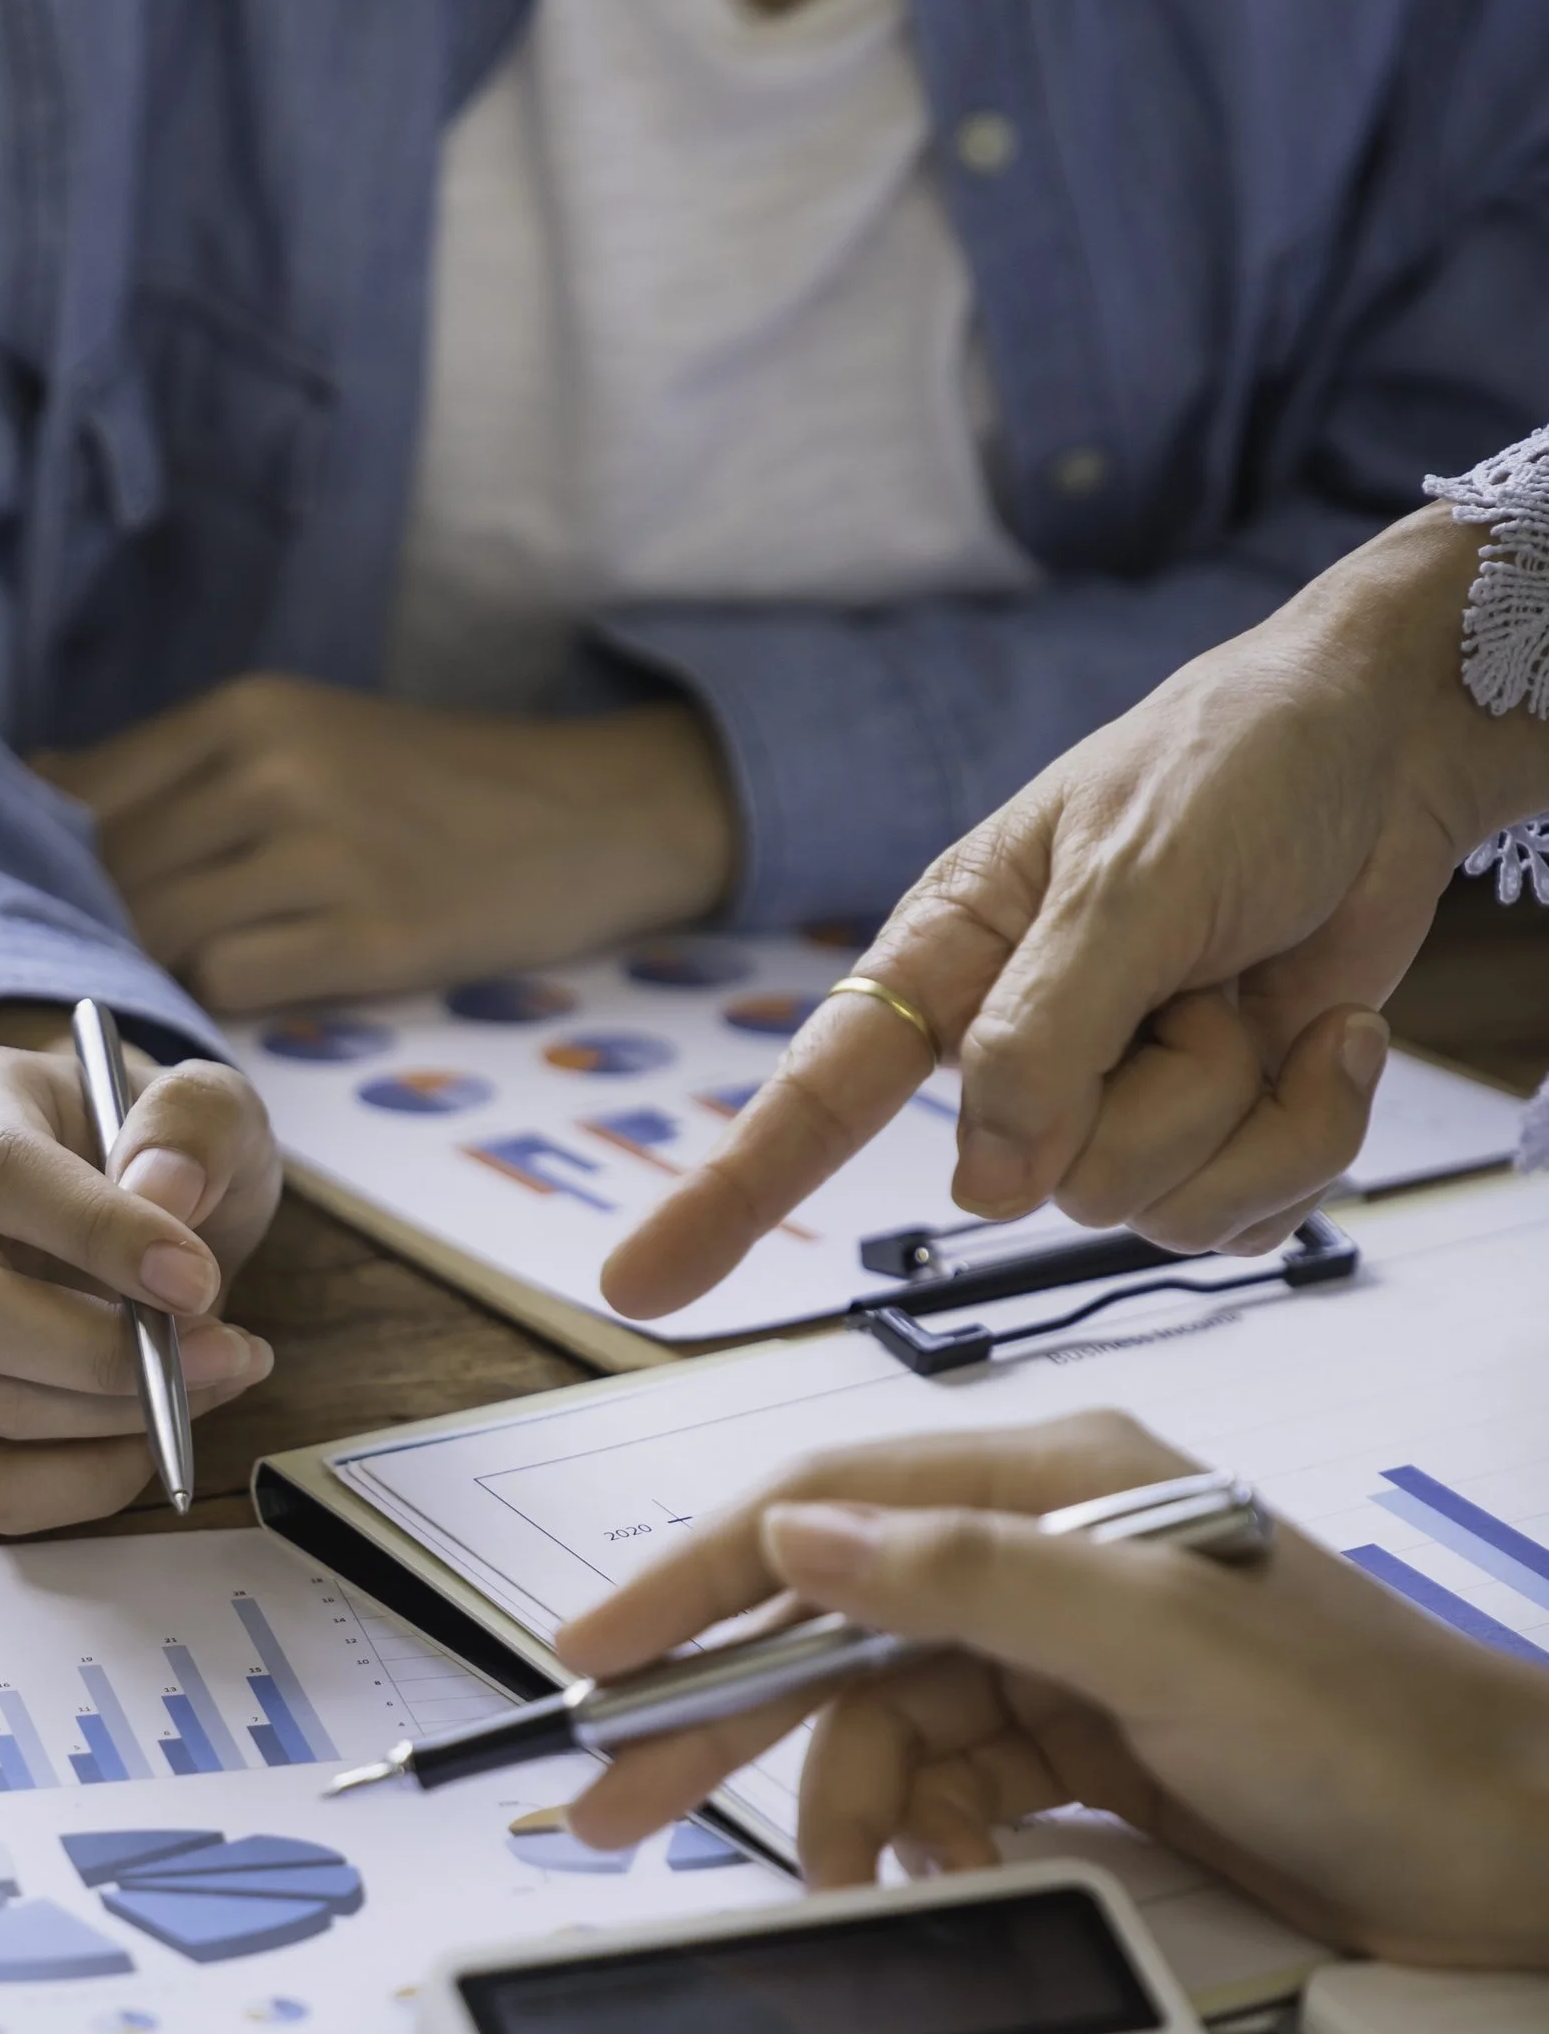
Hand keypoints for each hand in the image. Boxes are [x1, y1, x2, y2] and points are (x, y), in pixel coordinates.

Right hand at [0, 1036, 280, 1530]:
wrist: (153, 1209)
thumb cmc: (168, 1152)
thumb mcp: (212, 1106)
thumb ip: (197, 1119)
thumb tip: (162, 1192)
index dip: (100, 1235)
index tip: (198, 1278)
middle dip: (103, 1353)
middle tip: (222, 1351)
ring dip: (122, 1414)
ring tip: (218, 1372)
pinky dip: (95, 1477)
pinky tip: (158, 1429)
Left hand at [37, 678, 733, 1013]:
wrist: (596, 814)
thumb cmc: (435, 787)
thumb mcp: (305, 734)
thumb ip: (181, 768)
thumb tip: (38, 790)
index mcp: (249, 712)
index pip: (82, 792)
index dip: (50, 860)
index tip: (50, 902)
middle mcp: (275, 772)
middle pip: (112, 872)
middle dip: (94, 927)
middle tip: (103, 966)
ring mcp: (324, 857)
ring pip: (162, 932)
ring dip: (155, 971)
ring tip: (174, 986)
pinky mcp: (370, 940)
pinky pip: (231, 984)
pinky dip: (219, 1001)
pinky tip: (247, 997)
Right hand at [556, 1412, 1548, 1966]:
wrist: (1509, 1851)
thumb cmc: (1379, 1730)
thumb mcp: (1166, 1639)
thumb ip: (976, 1573)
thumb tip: (804, 1532)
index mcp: (1059, 1482)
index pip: (829, 1508)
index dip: (697, 1579)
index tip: (598, 1652)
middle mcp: (1048, 1554)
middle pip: (830, 1623)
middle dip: (719, 1712)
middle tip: (615, 1802)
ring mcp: (1064, 1654)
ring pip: (879, 1721)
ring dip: (839, 1806)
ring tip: (836, 1883)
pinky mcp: (1086, 1747)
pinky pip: (944, 1785)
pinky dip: (918, 1835)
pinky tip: (928, 1873)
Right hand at [601, 507, 1545, 1320]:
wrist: (1395, 747)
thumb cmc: (1243, 765)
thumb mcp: (1132, 876)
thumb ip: (1046, 1035)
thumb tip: (989, 1184)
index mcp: (949, 961)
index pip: (814, 1097)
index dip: (726, 1198)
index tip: (637, 1286)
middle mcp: (1020, 1050)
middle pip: (1040, 1183)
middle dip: (1155, 1092)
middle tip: (1202, 977)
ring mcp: (1123, 1100)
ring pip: (1148, 1207)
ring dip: (1245, 1104)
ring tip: (1258, 992)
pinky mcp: (1218, 1132)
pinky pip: (1245, 1215)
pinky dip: (1309, 1129)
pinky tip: (1324, 1037)